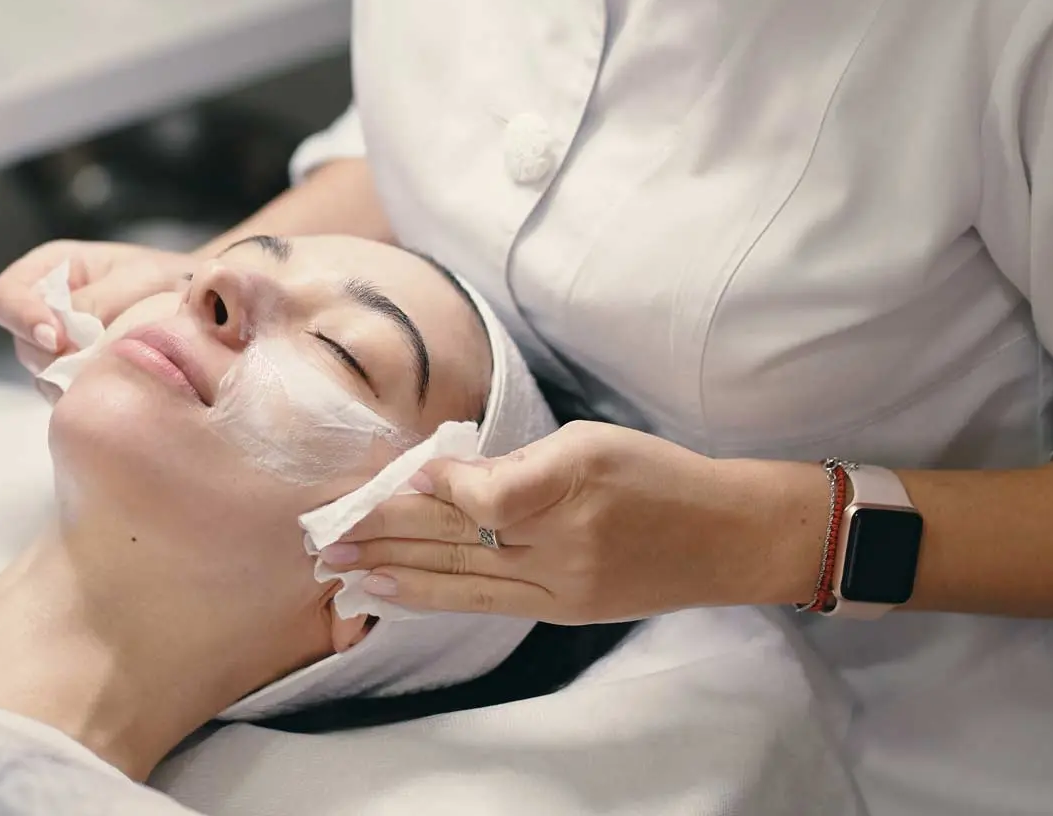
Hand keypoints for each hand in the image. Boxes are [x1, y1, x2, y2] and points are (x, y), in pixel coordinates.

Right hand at [0, 240, 196, 374]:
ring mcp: (62, 351)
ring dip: (77, 376)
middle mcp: (48, 311)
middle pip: (23, 343)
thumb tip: (64, 337)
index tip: (55, 337)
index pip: (5, 296)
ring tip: (121, 365)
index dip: (22, 317)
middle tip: (99, 356)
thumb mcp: (139, 278)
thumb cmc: (172, 279)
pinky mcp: (80, 380)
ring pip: (45, 374)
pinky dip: (91, 393)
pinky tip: (122, 382)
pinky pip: (70, 395)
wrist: (211, 308)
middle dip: (57, 354)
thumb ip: (98, 302)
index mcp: (52, 270)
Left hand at [320, 421, 827, 622]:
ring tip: (338, 567)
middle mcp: (565, 542)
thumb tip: (445, 474)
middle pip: (459, 537)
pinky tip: (390, 591)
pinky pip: (484, 603)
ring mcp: (562, 584)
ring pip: (461, 576)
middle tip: (325, 530)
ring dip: (393, 569)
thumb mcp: (593, 441)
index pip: (488, 496)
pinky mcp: (563, 610)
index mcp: (574, 482)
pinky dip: (432, 595)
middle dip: (386, 532)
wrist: (727, 537)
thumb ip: (520, 460)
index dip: (436, 487)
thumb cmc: (658, 474)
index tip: (393, 475)